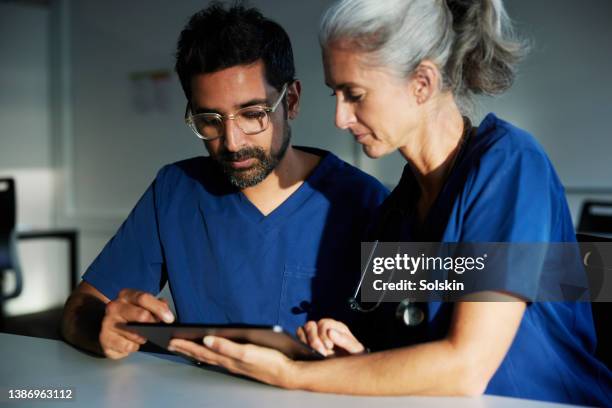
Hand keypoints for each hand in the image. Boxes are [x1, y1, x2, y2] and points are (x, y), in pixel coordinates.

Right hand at [100, 289, 174, 358]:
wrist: (111, 326)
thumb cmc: (131, 315)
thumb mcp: (145, 305)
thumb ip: (157, 305)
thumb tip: (166, 312)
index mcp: (126, 295)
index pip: (144, 298)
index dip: (159, 308)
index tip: (169, 319)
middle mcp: (114, 307)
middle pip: (140, 315)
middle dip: (153, 324)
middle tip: (157, 330)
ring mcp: (107, 324)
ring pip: (133, 334)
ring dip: (143, 338)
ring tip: (143, 337)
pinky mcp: (104, 341)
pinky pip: (126, 347)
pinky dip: (133, 347)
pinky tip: (133, 344)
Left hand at [167, 337, 297, 388]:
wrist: (287, 373)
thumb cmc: (269, 361)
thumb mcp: (247, 352)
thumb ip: (226, 346)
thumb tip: (206, 339)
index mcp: (228, 359)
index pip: (202, 351)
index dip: (186, 345)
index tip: (172, 339)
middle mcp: (229, 362)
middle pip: (202, 355)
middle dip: (186, 349)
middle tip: (171, 344)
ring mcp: (235, 364)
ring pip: (209, 357)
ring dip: (195, 352)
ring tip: (184, 347)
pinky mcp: (242, 363)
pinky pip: (219, 358)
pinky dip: (209, 354)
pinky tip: (209, 352)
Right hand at [297, 319, 364, 356]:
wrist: (350, 369)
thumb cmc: (354, 358)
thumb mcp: (355, 350)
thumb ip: (345, 340)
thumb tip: (330, 332)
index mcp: (336, 327)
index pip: (323, 324)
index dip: (324, 334)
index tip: (329, 347)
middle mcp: (324, 329)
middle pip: (310, 325)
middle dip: (313, 339)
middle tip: (321, 352)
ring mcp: (314, 334)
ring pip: (302, 330)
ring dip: (306, 342)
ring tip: (314, 353)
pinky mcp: (307, 342)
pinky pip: (299, 338)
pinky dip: (300, 344)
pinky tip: (308, 354)